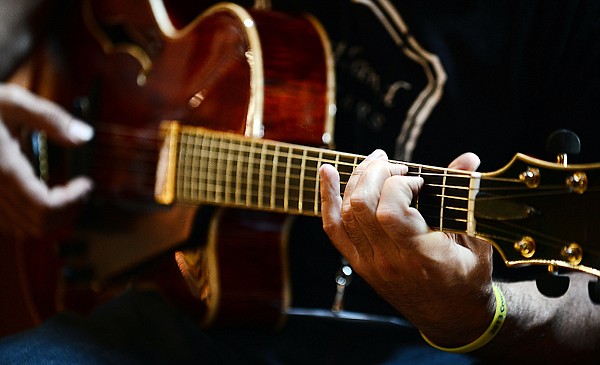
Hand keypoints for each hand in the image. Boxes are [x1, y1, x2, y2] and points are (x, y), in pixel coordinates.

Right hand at [0, 84, 93, 237]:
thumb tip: (84, 136)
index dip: (73, 201)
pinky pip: (7, 225)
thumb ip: (50, 118)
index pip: (45, 207)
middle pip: (38, 224)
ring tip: (65, 193)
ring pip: (23, 229)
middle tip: (81, 191)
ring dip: (51, 217)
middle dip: (68, 211)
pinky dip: (30, 217)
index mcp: (1, 169)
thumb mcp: (12, 101)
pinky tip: (41, 194)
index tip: (86, 183)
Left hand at [320, 150, 494, 346]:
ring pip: (347, 212)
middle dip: (377, 173)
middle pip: (363, 205)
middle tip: (397, 167)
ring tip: (376, 163)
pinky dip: (328, 198)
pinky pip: (333, 227)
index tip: (419, 181)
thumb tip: (468, 158)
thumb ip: (467, 199)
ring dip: (358, 179)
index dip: (401, 185)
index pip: (391, 211)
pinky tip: (327, 172)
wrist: (450, 317)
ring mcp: (369, 262)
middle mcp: (389, 260)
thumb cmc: (468, 278)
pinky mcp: (359, 262)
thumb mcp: (476, 241)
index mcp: (421, 256)